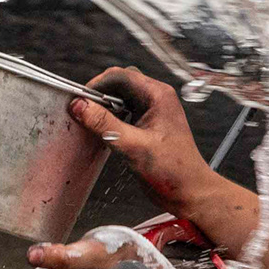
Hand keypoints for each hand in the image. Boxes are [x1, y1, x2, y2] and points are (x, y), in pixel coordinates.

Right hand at [69, 69, 211, 207]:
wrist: (189, 192)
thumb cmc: (174, 170)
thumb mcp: (133, 146)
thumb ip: (104, 124)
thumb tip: (81, 106)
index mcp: (158, 96)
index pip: (120, 76)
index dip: (97, 85)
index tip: (80, 99)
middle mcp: (156, 100)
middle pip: (119, 84)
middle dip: (99, 94)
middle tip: (82, 109)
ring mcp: (152, 113)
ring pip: (120, 99)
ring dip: (103, 107)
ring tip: (89, 120)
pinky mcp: (146, 126)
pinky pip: (123, 113)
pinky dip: (109, 118)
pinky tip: (100, 130)